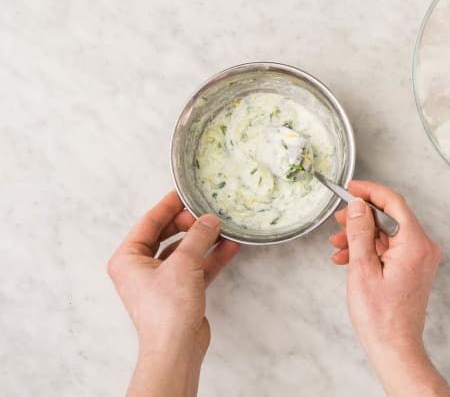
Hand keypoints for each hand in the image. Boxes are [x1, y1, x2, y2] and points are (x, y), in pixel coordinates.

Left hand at [107, 191, 240, 396]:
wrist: (177, 348)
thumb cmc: (168, 310)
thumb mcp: (184, 263)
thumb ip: (198, 236)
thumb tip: (209, 219)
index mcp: (128, 259)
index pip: (149, 222)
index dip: (168, 205)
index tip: (184, 192)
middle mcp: (140, 269)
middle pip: (166, 235)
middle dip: (189, 224)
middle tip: (206, 213)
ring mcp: (161, 281)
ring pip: (184, 251)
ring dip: (204, 240)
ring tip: (222, 226)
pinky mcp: (180, 292)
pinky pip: (196, 267)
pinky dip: (211, 257)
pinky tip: (229, 246)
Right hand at [329, 181, 449, 395]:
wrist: (395, 348)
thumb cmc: (380, 317)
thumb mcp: (362, 269)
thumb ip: (360, 233)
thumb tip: (359, 205)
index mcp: (415, 244)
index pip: (394, 203)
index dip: (370, 192)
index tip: (351, 188)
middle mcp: (423, 248)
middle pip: (390, 217)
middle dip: (361, 218)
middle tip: (338, 221)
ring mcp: (419, 259)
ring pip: (386, 234)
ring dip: (361, 236)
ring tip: (336, 246)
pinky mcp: (413, 269)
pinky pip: (389, 250)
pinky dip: (368, 251)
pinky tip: (346, 259)